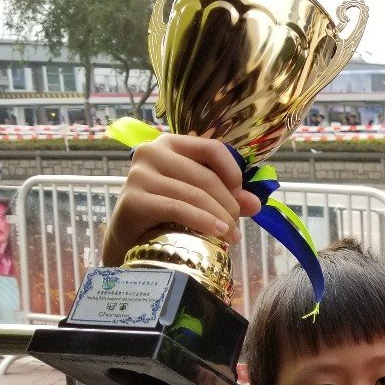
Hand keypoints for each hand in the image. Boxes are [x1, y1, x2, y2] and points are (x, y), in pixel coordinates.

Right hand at [103, 134, 261, 266]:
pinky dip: (203, 222)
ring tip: (231, 236)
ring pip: (194, 195)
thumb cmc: (166, 214)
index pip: (212, 148)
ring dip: (220, 218)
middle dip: (229, 205)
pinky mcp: (132, 199)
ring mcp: (138, 175)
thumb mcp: (198, 200)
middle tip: (236, 228)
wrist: (128, 240)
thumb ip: (226, 197)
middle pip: (205, 177)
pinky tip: (218, 234)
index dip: (233, 173)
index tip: (240, 197)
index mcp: (170, 144)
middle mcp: (151, 152)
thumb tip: (256, 203)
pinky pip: (178, 209)